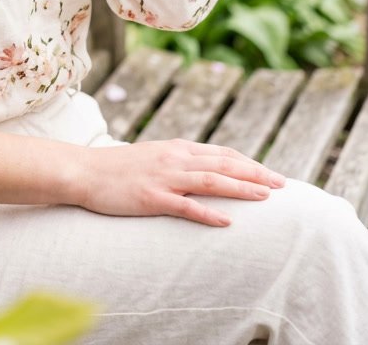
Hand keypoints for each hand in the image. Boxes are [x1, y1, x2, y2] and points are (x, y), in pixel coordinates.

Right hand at [74, 139, 285, 227]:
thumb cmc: (118, 168)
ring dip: (241, 188)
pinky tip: (228, 221)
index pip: (222, 153)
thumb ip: (179, 160)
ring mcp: (164, 177)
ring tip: (266, 197)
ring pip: (211, 180)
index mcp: (177, 147)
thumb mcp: (154, 156)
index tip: (271, 174)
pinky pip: (185, 205)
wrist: (84, 171)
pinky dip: (208, 212)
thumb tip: (204, 168)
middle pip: (223, 164)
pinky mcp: (151, 197)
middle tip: (283, 185)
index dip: (249, 163)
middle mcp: (175, 158)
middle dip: (256, 174)